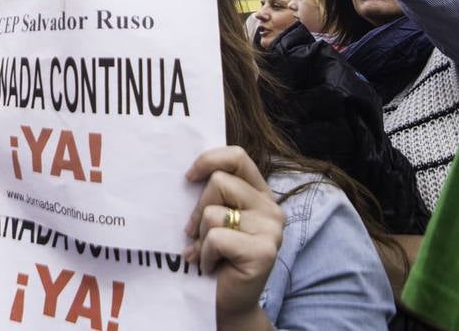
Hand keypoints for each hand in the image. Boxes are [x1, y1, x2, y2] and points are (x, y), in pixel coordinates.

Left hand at [183, 146, 284, 324]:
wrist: (228, 300)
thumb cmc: (216, 255)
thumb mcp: (215, 217)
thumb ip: (212, 193)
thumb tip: (187, 173)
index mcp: (260, 194)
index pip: (237, 157)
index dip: (209, 160)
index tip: (189, 177)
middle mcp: (271, 208)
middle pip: (219, 182)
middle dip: (197, 210)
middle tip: (197, 234)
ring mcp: (271, 230)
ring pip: (213, 213)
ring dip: (201, 236)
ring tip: (208, 252)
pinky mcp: (264, 252)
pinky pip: (216, 238)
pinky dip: (205, 254)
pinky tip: (212, 266)